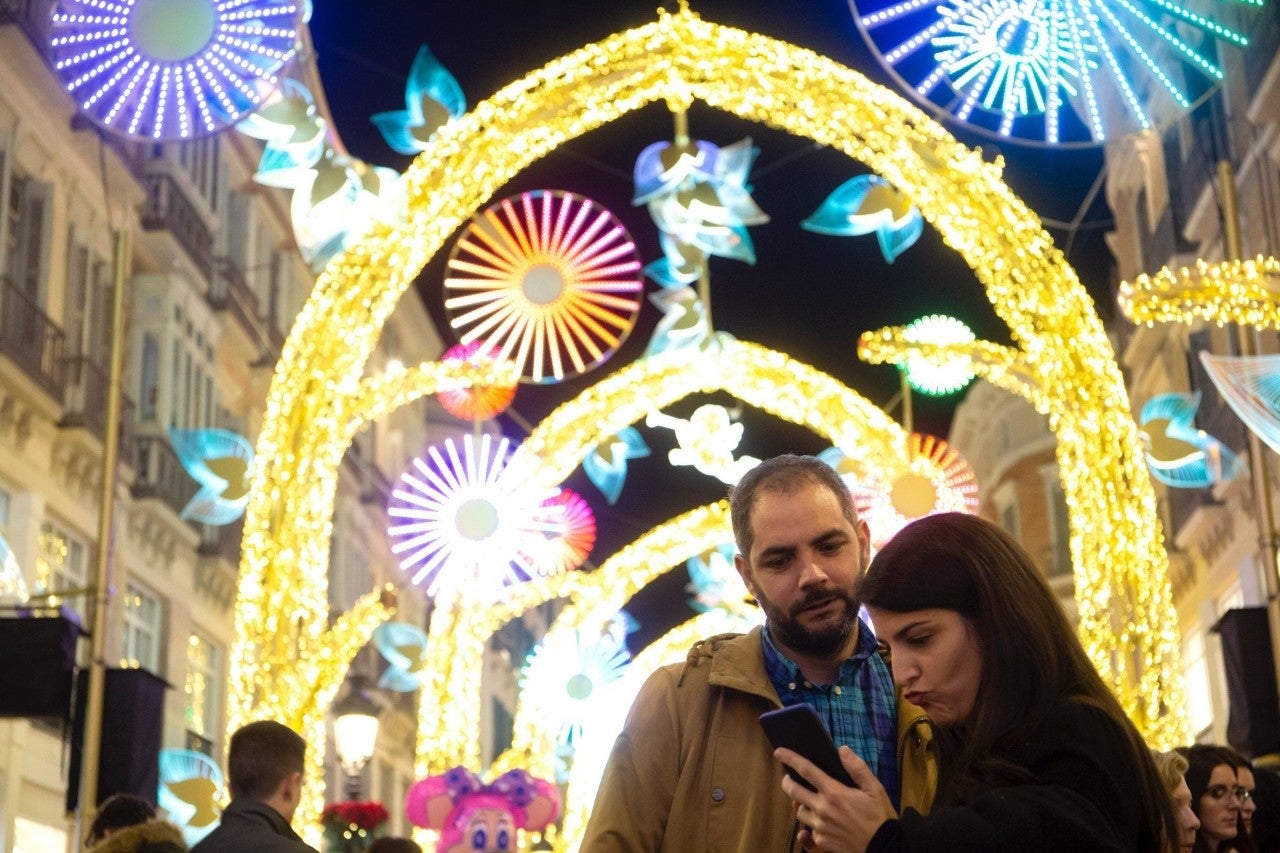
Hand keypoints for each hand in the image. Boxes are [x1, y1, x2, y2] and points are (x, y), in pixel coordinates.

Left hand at [776, 745, 897, 852]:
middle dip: (787, 782)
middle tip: (788, 779)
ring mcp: (819, 826)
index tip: (779, 752)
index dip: (790, 758)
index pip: (806, 770)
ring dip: (800, 804)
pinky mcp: (820, 842)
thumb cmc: (879, 817)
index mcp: (834, 792)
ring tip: (808, 801)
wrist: (883, 848)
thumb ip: (857, 768)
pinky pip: (808, 830)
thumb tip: (842, 750)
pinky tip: (820, 821)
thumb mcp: (875, 789)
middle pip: (794, 791)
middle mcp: (822, 808)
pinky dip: (811, 824)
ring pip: (799, 811)